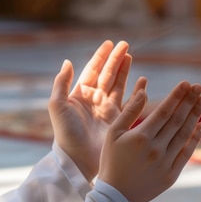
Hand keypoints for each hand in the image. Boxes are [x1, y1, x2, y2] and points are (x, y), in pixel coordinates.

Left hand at [48, 40, 145, 181]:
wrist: (77, 158)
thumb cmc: (65, 133)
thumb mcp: (57, 106)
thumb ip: (61, 83)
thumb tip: (67, 62)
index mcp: (80, 94)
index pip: (92, 70)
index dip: (100, 56)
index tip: (108, 43)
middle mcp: (94, 99)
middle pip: (107, 74)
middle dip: (115, 59)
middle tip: (125, 44)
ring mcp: (106, 109)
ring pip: (118, 84)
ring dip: (124, 70)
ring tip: (130, 55)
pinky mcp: (118, 120)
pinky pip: (130, 101)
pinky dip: (137, 91)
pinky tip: (143, 82)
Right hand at [98, 81, 200, 201]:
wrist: (116, 196)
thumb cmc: (111, 161)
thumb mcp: (112, 134)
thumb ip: (129, 112)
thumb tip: (143, 91)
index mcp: (141, 137)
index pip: (164, 111)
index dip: (176, 96)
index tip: (186, 83)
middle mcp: (156, 148)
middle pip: (177, 120)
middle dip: (189, 101)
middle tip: (199, 87)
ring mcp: (166, 162)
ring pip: (184, 134)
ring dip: (195, 115)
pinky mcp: (172, 174)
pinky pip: (187, 152)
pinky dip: (195, 138)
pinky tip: (200, 125)